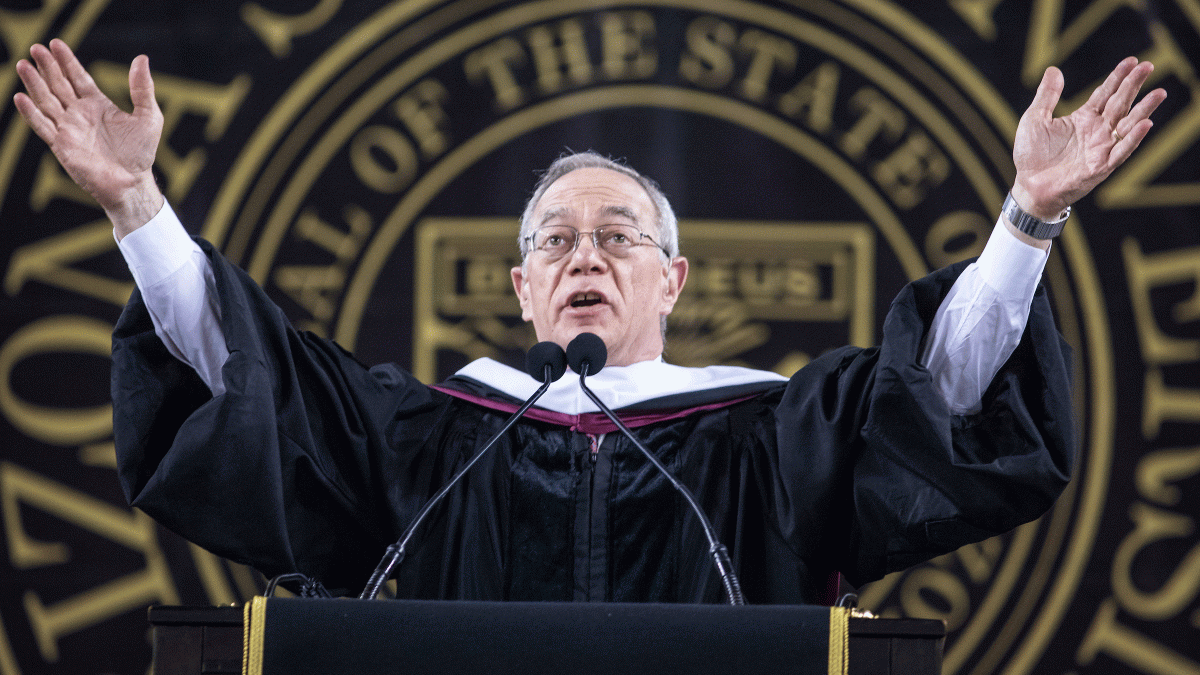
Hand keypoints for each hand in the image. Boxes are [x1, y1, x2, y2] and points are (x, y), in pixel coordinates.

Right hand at [14, 39, 163, 235]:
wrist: (133, 182)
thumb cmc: (142, 152)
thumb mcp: (149, 116)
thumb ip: (142, 88)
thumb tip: (142, 59)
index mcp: (98, 105)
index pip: (78, 77)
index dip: (67, 61)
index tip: (56, 43)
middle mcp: (80, 114)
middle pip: (59, 85)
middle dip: (47, 66)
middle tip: (36, 48)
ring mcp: (69, 128)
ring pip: (47, 101)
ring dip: (35, 83)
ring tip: (24, 65)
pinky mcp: (61, 145)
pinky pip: (42, 126)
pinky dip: (31, 113)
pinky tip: (21, 97)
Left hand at [1011, 57, 1165, 220]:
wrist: (1029, 186)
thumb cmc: (1031, 155)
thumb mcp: (1034, 120)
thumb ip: (1047, 96)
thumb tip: (1053, 69)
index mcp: (1083, 118)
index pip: (1105, 93)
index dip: (1118, 77)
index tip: (1132, 60)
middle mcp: (1097, 131)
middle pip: (1120, 103)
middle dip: (1133, 85)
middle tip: (1148, 66)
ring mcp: (1101, 148)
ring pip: (1128, 125)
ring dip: (1144, 109)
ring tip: (1159, 93)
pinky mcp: (1101, 166)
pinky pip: (1121, 151)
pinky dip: (1133, 138)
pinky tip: (1144, 124)